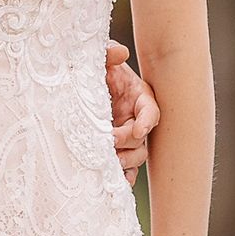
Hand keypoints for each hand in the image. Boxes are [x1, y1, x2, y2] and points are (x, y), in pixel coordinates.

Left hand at [105, 41, 157, 185]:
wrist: (83, 85)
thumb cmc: (98, 70)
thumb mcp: (101, 59)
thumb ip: (109, 53)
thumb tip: (121, 52)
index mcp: (140, 97)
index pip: (151, 111)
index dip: (147, 121)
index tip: (138, 130)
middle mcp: (138, 119)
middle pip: (143, 139)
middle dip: (128, 144)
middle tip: (110, 143)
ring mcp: (130, 137)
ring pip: (137, 156)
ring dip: (125, 161)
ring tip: (109, 161)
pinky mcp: (120, 150)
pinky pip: (128, 168)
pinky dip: (124, 176)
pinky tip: (116, 182)